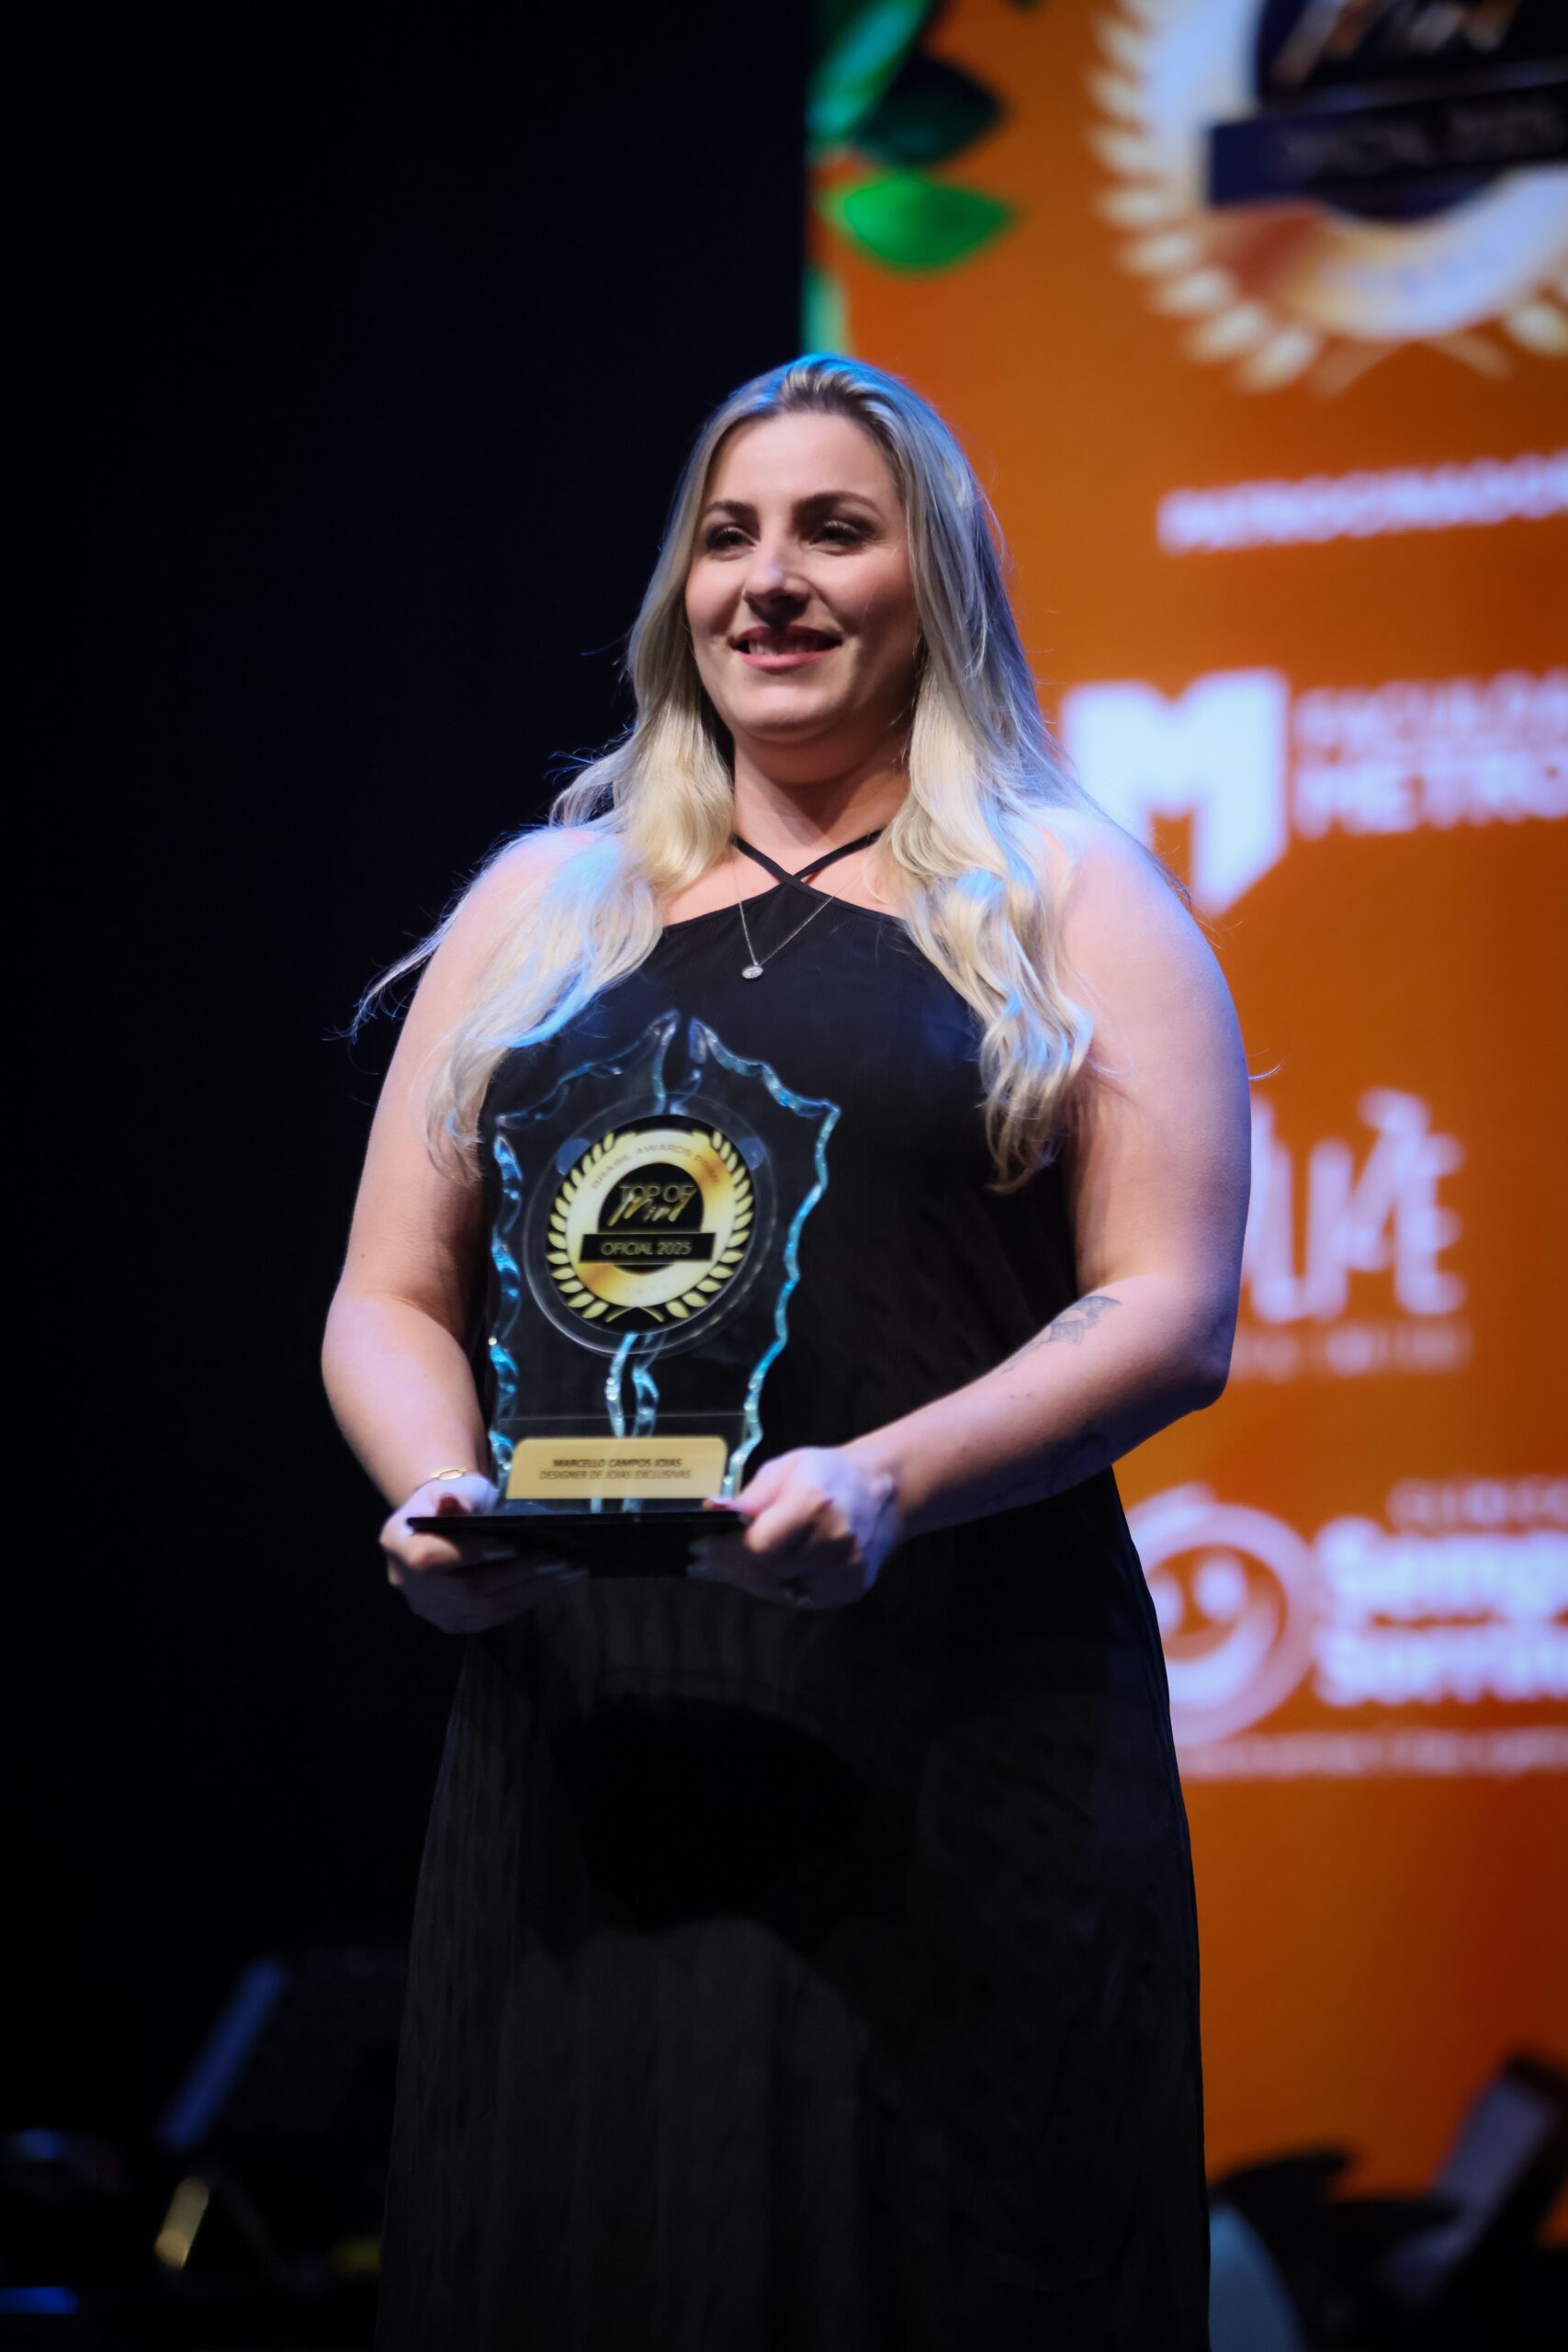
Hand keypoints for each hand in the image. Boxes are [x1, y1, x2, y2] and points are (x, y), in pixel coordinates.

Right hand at [379, 1474, 584, 1632]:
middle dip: (515, 1575)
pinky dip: (522, 1601)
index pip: (429, 1558)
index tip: (511, 1545)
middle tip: (556, 1560)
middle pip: (464, 1590)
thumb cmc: (453, 1499)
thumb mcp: (453, 1486)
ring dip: (528, 1592)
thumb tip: (453, 1503)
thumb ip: (456, 1494)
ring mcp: (428, 1608)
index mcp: (397, 1543)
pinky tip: (549, 1585)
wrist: (447, 1521)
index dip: (469, 1555)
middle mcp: (407, 1584)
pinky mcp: (452, 1622)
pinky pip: (489, 1619)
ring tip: (564, 1573)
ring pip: (482, 1610)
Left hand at [688, 1447, 898, 1610]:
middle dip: (729, 1567)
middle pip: (766, 1571)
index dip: (724, 1551)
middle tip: (704, 1562)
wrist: (885, 1492)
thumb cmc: (828, 1474)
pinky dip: (778, 1588)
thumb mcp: (787, 1467)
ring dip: (750, 1580)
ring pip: (780, 1590)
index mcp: (814, 1504)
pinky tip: (765, 1573)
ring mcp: (846, 1569)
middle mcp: (834, 1541)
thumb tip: (712, 1512)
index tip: (699, 1546)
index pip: (758, 1546)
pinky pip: (801, 1598)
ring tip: (730, 1567)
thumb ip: (753, 1495)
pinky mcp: (852, 1588)